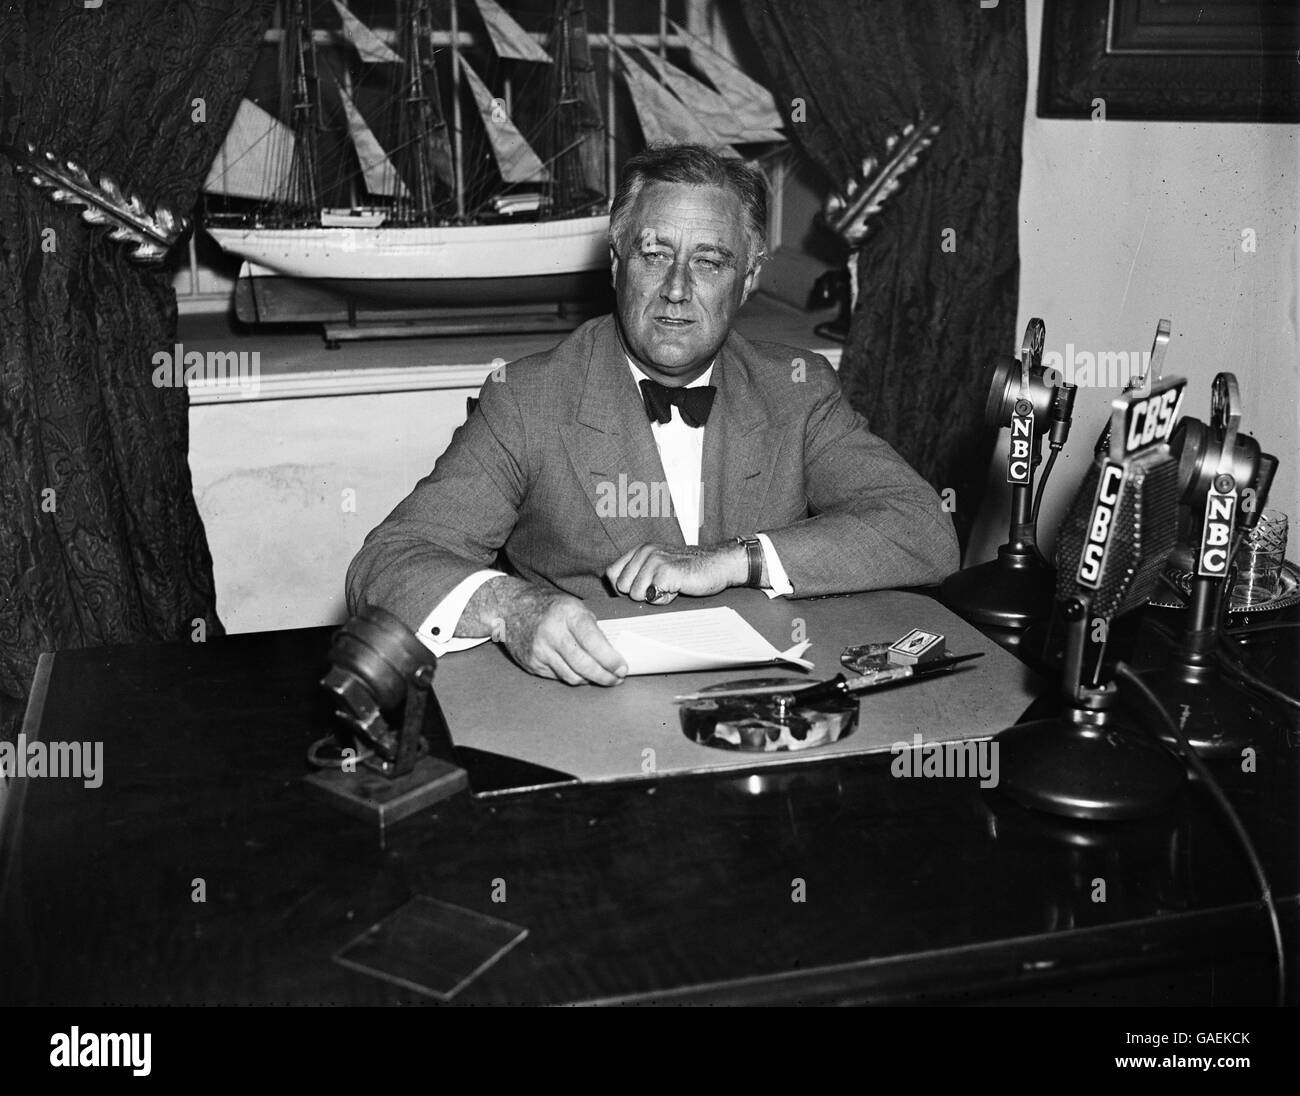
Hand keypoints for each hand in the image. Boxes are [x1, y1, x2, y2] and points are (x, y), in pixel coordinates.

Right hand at [491, 581, 626, 685]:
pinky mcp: (531, 664)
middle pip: (583, 665)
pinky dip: (572, 676)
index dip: (610, 659)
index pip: (593, 642)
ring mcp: (539, 650)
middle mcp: (552, 632)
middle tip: (617, 679)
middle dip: (604, 676)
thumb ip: (592, 630)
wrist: (511, 607)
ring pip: (572, 676)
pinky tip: (580, 672)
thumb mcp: (574, 607)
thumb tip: (612, 655)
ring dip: (590, 680)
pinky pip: (558, 677)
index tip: (622, 668)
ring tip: (601, 677)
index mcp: (568, 614)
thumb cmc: (549, 606)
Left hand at [606, 542, 746, 603]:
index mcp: (640, 549)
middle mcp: (645, 551)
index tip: (642, 591)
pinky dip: (665, 600)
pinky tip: (677, 589)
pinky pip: (652, 597)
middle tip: (661, 587)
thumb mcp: (659, 566)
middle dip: (640, 594)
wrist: (718, 564)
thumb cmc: (690, 570)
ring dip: (653, 597)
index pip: (612, 573)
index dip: (623, 588)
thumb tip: (618, 592)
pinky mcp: (665, 572)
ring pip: (635, 594)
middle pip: (621, 586)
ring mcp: (654, 560)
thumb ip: (639, 574)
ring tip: (671, 587)